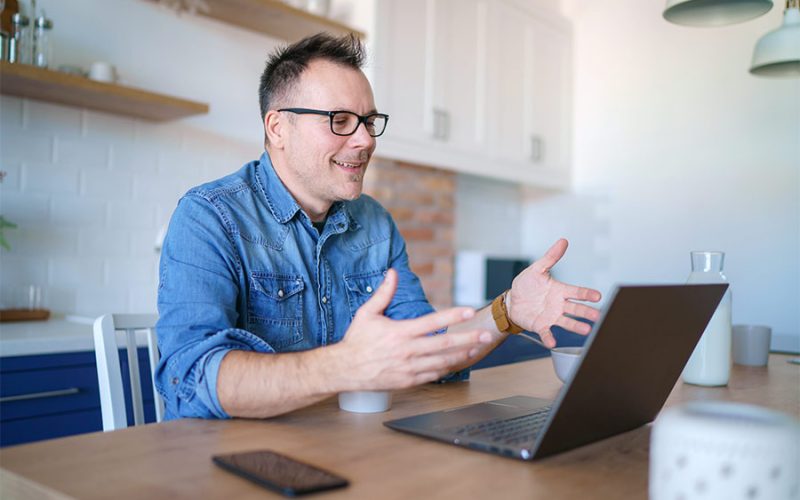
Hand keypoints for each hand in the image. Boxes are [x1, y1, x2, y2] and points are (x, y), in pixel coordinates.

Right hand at [337, 269, 493, 389]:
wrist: (345, 369)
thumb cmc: (357, 340)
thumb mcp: (367, 313)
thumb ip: (383, 293)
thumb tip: (392, 273)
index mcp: (400, 332)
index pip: (432, 322)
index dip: (452, 316)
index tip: (469, 311)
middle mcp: (407, 350)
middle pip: (444, 344)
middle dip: (468, 338)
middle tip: (486, 334)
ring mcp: (409, 368)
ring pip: (442, 362)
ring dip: (462, 355)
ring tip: (477, 348)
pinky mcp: (408, 381)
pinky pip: (432, 375)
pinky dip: (446, 369)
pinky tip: (456, 362)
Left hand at [507, 238, 600, 347]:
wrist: (512, 301)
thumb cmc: (526, 285)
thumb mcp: (536, 269)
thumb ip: (550, 257)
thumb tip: (563, 241)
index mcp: (560, 290)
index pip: (577, 291)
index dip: (587, 294)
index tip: (598, 296)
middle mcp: (559, 305)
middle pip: (576, 308)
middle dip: (587, 312)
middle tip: (598, 315)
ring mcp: (551, 316)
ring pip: (567, 321)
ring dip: (576, 326)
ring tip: (586, 330)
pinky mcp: (541, 325)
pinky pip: (547, 332)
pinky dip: (549, 338)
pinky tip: (552, 343)